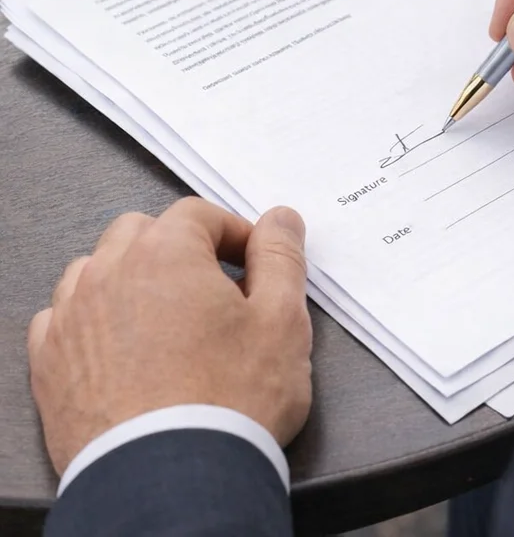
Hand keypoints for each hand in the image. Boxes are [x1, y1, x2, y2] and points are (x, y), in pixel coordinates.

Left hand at [27, 198, 311, 476]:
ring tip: (165, 317)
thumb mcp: (282, 318)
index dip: (233, 233)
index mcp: (167, 252)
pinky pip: (63, 318)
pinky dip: (91, 319)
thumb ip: (281, 256)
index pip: (198, 214)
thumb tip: (279, 220)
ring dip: (130, 278)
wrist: (174, 480)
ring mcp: (73, 319)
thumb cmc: (230, 400)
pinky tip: (121, 345)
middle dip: (178, 249)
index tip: (252, 263)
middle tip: (212, 289)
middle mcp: (110, 274)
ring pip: (97, 269)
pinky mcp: (51, 364)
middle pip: (142, 232)